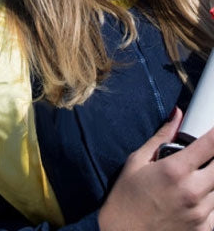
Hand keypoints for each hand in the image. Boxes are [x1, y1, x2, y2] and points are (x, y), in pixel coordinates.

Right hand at [99, 109, 213, 229]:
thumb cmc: (126, 198)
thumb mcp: (137, 162)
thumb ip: (161, 138)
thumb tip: (177, 115)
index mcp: (174, 170)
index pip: (209, 145)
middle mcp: (192, 192)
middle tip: (203, 157)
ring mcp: (201, 214)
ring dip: (209, 179)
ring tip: (191, 179)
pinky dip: (209, 200)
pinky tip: (192, 199)